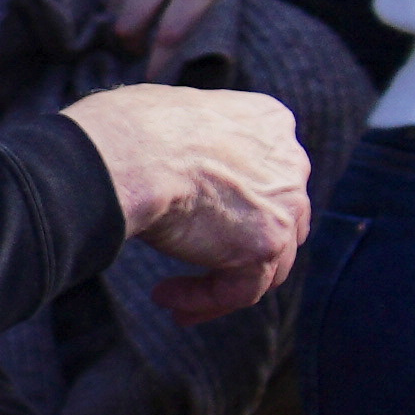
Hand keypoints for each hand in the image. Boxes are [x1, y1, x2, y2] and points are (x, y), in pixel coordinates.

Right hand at [62, 79, 309, 323]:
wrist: (128, 154)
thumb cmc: (125, 131)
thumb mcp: (169, 115)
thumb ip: (191, 138)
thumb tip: (168, 158)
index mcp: (268, 121)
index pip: (266, 173)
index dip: (234, 203)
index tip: (196, 222)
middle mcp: (290, 160)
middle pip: (279, 218)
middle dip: (238, 247)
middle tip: (195, 266)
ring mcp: (285, 204)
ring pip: (266, 262)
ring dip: (217, 281)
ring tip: (169, 295)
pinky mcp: (266, 244)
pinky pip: (241, 289)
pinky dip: (204, 300)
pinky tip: (166, 297)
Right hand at [100, 0, 284, 58]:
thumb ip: (243, 11)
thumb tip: (236, 51)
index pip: (170, 36)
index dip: (158, 66)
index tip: (154, 84)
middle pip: (130, 26)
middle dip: (132, 47)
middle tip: (142, 53)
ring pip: (113, 8)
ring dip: (124, 24)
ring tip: (139, 28)